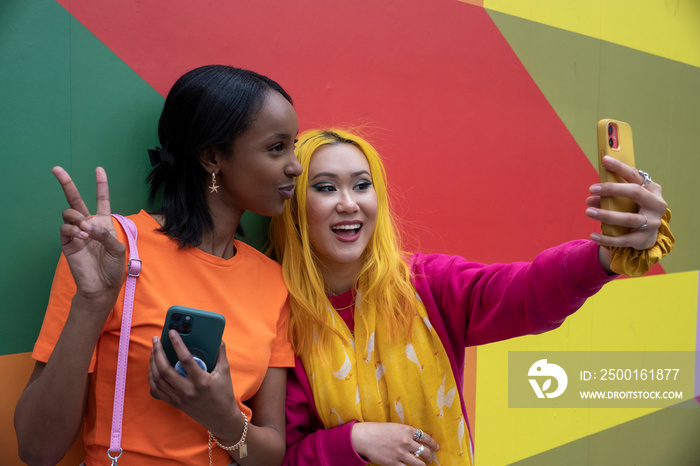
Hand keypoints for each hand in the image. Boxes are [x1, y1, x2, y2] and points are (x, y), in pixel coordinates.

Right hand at [53, 167, 125, 311]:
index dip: (101, 184)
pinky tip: (82, 237)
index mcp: (104, 222)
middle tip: (57, 169)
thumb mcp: (117, 248)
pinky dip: (73, 230)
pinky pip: (65, 228)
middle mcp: (89, 224)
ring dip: (77, 218)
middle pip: (75, 199)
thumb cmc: (113, 267)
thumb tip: (88, 226)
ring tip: (86, 231)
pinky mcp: (68, 242)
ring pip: (69, 213)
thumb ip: (105, 234)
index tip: (99, 169)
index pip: (102, 199)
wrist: (102, 285)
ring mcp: (77, 232)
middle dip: (66, 183)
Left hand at [148, 331, 241, 437]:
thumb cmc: (224, 394)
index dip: (177, 343)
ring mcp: (179, 398)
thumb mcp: (225, 372)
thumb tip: (218, 339)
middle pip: (165, 370)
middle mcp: (187, 391)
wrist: (221, 418)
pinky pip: (157, 390)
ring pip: (158, 379)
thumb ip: (220, 354)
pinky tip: (152, 368)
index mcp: (201, 381)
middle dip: (157, 352)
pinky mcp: (175, 403)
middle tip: (156, 340)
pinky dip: (152, 377)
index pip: (185, 359)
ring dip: (152, 363)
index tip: (171, 332)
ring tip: (153, 351)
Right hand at [351, 422, 438, 464]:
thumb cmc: (378, 430)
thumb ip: (406, 433)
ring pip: (419, 464)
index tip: (436, 447)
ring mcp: (400, 454)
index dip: (433, 444)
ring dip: (423, 465)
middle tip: (430, 459)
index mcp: (407, 430)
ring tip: (424, 465)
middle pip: (425, 452)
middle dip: (430, 457)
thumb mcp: (395, 427)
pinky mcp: (393, 463)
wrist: (364, 437)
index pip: (426, 438)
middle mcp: (406, 442)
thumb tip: (417, 440)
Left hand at [586, 156, 666, 250]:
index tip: (604, 160)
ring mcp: (652, 222)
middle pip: (635, 193)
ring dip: (606, 215)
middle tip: (592, 188)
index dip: (620, 167)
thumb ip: (610, 197)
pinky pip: (624, 240)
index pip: (635, 175)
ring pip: (628, 218)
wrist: (646, 235)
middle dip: (612, 189)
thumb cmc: (634, 210)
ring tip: (588, 211)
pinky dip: (607, 238)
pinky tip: (593, 235)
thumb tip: (590, 199)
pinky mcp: (645, 239)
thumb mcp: (626, 200)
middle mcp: (656, 204)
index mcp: (652, 189)